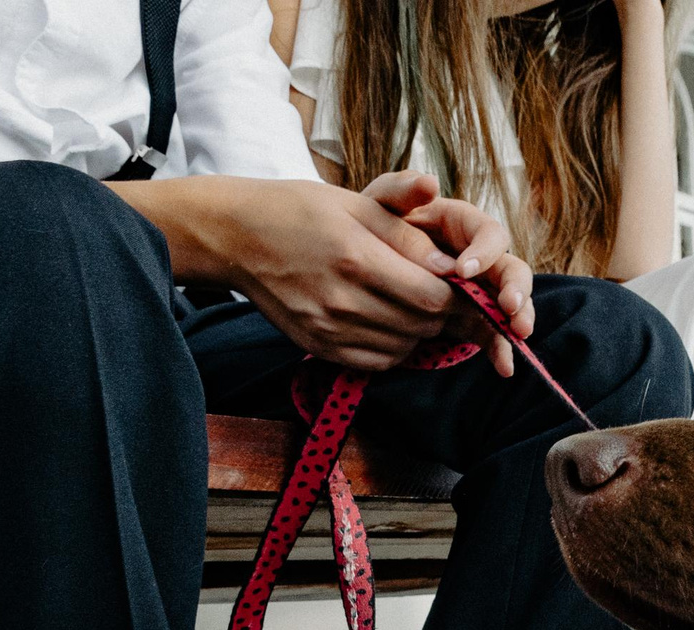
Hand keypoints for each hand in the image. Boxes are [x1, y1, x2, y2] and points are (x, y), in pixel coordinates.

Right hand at [170, 172, 459, 369]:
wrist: (237, 236)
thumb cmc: (299, 211)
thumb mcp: (355, 204)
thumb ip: (407, 235)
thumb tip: (450, 266)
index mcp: (356, 258)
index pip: (432, 296)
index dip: (455, 293)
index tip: (456, 280)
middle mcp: (342, 300)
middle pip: (422, 325)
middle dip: (441, 311)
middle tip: (436, 290)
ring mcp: (329, 329)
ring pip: (404, 347)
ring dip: (418, 330)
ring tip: (409, 302)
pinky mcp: (319, 347)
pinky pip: (377, 362)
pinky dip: (393, 347)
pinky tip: (387, 321)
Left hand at [380, 174, 535, 376]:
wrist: (359, 267)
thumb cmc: (371, 229)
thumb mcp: (380, 205)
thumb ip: (401, 190)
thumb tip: (430, 182)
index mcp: (463, 225)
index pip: (490, 234)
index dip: (484, 252)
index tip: (464, 271)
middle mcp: (479, 257)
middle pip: (511, 269)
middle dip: (516, 289)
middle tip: (509, 307)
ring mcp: (479, 290)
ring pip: (511, 303)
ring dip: (518, 318)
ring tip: (518, 334)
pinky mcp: (471, 317)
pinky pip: (493, 333)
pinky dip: (500, 349)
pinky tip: (504, 366)